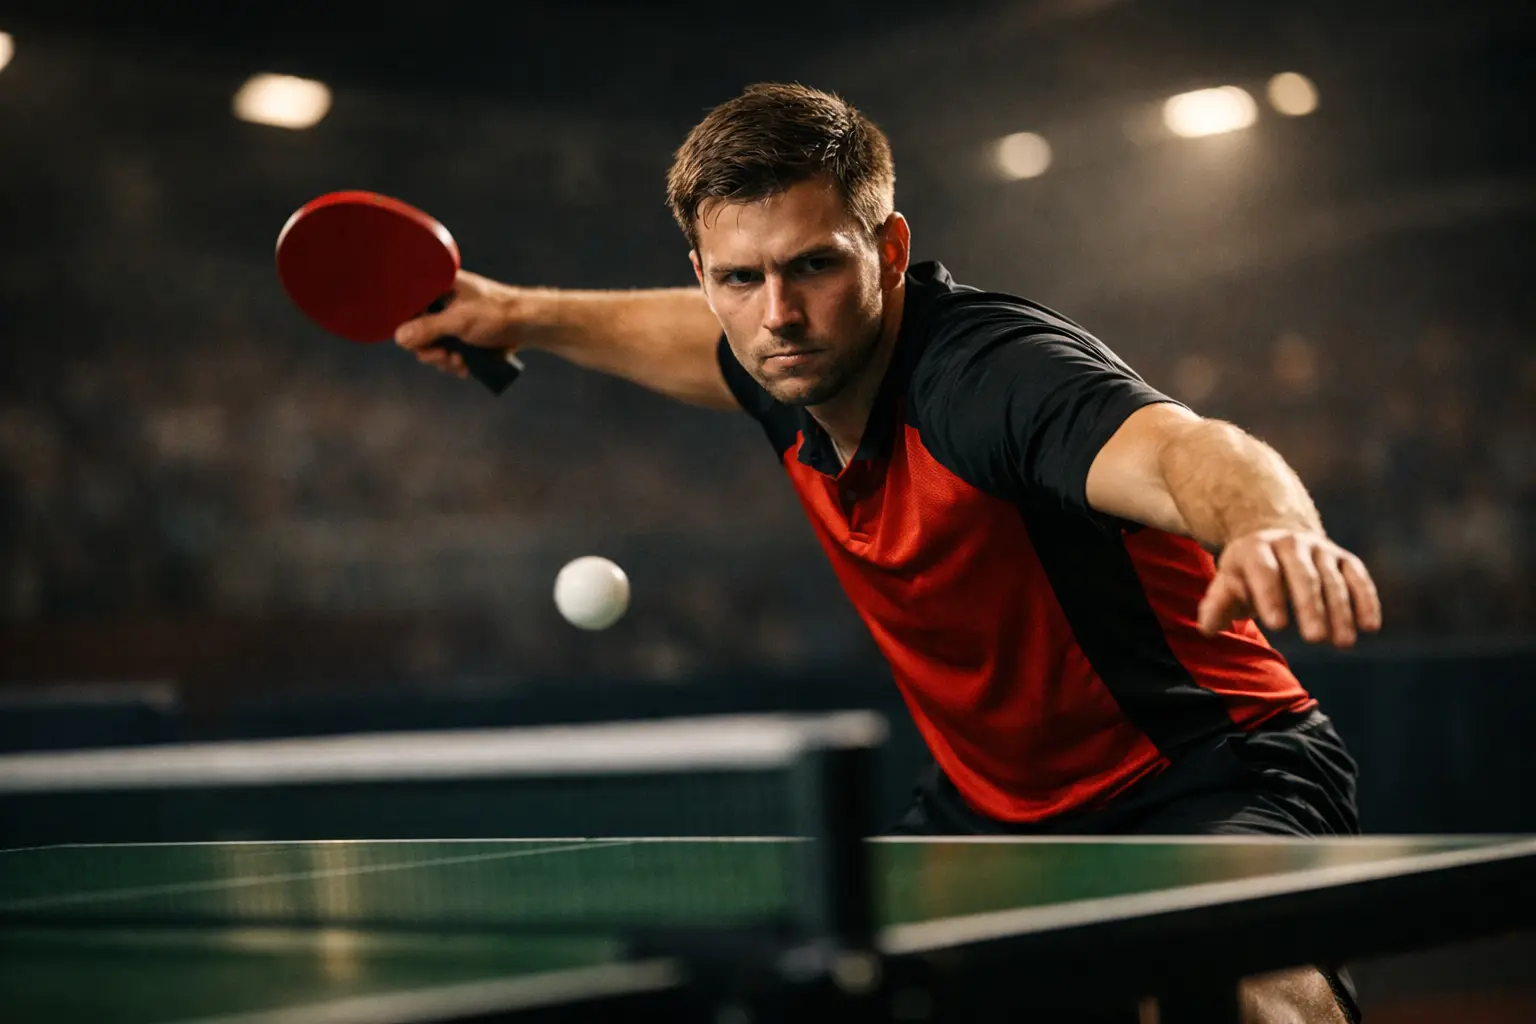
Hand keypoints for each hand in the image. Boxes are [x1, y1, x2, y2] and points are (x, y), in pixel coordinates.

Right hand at [394, 270, 520, 379]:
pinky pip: (450, 353)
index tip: (420, 343)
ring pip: (435, 347)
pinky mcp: (466, 336)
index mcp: (439, 287)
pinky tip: (467, 367)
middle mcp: (444, 302)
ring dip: (445, 361)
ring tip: (461, 363)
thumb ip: (428, 329)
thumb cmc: (497, 314)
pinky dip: (456, 363)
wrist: (531, 325)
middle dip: (431, 351)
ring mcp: (455, 321)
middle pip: (420, 332)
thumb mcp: (459, 321)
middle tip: (444, 357)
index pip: (410, 307)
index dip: (410, 329)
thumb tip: (399, 337)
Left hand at [1197, 528, 1381, 646]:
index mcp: (1256, 548)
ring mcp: (1320, 549)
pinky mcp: (1343, 558)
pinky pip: (1358, 578)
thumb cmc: (1246, 572)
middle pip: (1303, 575)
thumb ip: (1216, 604)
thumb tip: (1207, 629)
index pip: (1264, 572)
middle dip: (1310, 607)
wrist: (1274, 538)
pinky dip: (1366, 600)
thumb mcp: (1227, 582)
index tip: (1277, 626)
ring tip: (1342, 643)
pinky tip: (1370, 627)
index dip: (1270, 597)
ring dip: (1340, 611)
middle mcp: (1290, 543)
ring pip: (1333, 579)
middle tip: (1315, 639)